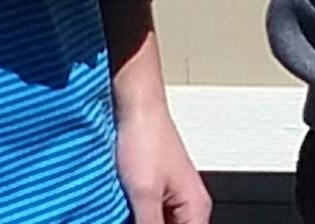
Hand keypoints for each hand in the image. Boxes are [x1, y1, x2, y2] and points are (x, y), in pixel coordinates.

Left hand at [115, 95, 211, 223]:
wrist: (135, 102)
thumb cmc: (145, 136)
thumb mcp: (144, 194)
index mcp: (195, 209)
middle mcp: (188, 204)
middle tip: (125, 218)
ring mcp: (172, 196)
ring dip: (141, 222)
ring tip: (121, 213)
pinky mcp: (156, 188)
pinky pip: (150, 216)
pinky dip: (137, 218)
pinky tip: (119, 213)